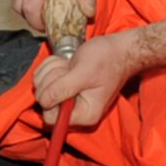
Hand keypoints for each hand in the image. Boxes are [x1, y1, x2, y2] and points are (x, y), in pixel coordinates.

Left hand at [34, 19, 165, 128]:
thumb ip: (62, 89)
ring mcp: (70, 100)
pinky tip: (68, 61)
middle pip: (42, 104)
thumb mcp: (83, 71)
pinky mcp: (66, 88)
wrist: (123, 47)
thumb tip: (44, 102)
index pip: (51, 118)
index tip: (66, 77)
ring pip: (42, 89)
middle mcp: (76, 112)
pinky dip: (53, 67)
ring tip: (72, 62)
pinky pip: (46, 80)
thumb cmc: (108, 58)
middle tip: (70, 66)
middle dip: (50, 79)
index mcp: (85, 115)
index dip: (51, 95)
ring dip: (52, 70)